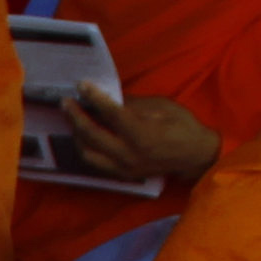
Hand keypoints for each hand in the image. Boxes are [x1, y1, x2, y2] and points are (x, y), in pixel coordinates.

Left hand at [59, 87, 222, 188]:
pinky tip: (83, 135)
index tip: (81, 85)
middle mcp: (129, 154)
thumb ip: (133, 104)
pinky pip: (95, 163)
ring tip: (72, 118)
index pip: (110, 113)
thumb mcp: (162, 107)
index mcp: (142, 134)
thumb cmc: (182, 125)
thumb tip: (108, 97)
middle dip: (76, 116)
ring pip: (88, 153)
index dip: (94, 97)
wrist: (194, 155)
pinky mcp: (122, 175)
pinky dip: (86, 148)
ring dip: (76, 134)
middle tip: (66, 102)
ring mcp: (123, 167)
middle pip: (92, 135)